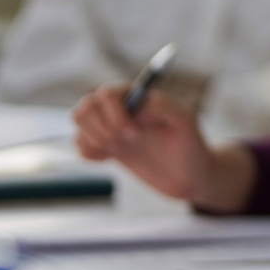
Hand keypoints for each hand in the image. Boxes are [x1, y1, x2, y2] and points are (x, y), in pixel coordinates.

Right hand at [71, 85, 252, 208]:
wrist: (191, 175)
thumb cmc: (191, 145)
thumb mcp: (184, 122)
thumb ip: (161, 107)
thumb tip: (133, 108)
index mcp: (137, 97)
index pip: (106, 94)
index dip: (114, 114)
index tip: (134, 133)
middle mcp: (121, 109)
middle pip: (85, 106)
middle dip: (99, 128)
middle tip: (124, 143)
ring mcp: (111, 128)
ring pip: (78, 121)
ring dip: (92, 139)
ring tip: (116, 150)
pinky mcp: (107, 148)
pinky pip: (79, 145)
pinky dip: (88, 153)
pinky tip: (109, 159)